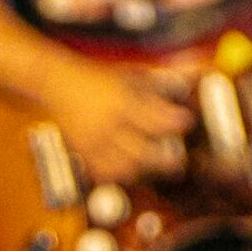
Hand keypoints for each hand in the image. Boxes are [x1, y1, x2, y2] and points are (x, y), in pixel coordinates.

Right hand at [35, 50, 199, 181]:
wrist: (58, 84)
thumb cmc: (99, 79)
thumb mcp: (132, 75)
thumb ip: (162, 83)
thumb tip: (193, 79)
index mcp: (123, 102)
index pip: (158, 120)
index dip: (177, 123)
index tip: (187, 122)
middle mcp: (109, 125)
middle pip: (144, 153)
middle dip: (167, 158)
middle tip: (178, 158)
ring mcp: (95, 143)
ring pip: (127, 169)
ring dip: (145, 169)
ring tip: (155, 163)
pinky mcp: (84, 154)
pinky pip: (107, 174)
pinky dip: (122, 175)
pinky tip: (131, 167)